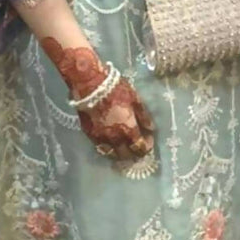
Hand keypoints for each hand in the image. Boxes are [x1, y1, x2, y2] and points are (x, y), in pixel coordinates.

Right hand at [41, 37, 154, 161]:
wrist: (90, 84)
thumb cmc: (116, 89)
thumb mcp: (135, 100)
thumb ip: (143, 117)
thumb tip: (150, 128)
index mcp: (128, 131)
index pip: (140, 148)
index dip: (146, 147)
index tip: (148, 141)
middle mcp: (115, 139)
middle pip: (126, 155)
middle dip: (134, 153)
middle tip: (137, 147)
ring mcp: (100, 139)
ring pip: (111, 154)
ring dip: (119, 154)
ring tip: (124, 149)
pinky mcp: (89, 135)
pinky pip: (100, 147)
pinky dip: (108, 148)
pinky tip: (111, 143)